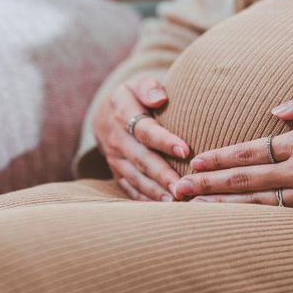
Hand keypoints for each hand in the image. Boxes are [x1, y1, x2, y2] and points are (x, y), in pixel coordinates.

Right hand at [93, 73, 190, 200]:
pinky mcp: (117, 173)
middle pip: (141, 159)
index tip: (185, 150)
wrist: (107, 114)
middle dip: (162, 175)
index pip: (145, 129)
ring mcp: (115, 158)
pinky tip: (164, 209)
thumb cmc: (135, 97)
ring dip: (155, 192)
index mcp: (123, 113)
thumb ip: (149, 87)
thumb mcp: (138, 83)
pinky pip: (130, 189)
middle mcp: (117, 139)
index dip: (164, 140)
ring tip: (176, 202)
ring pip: (136, 178)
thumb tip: (160, 98)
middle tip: (182, 187)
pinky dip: (146, 200)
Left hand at [170, 86, 292, 217]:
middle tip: (176, 192)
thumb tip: (276, 110)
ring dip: (222, 208)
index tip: (194, 163)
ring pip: (257, 205)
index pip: (251, 150)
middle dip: (207, 186)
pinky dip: (253, 224)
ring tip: (194, 213)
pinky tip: (234, 228)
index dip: (219, 158)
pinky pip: (281, 221)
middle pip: (244, 180)